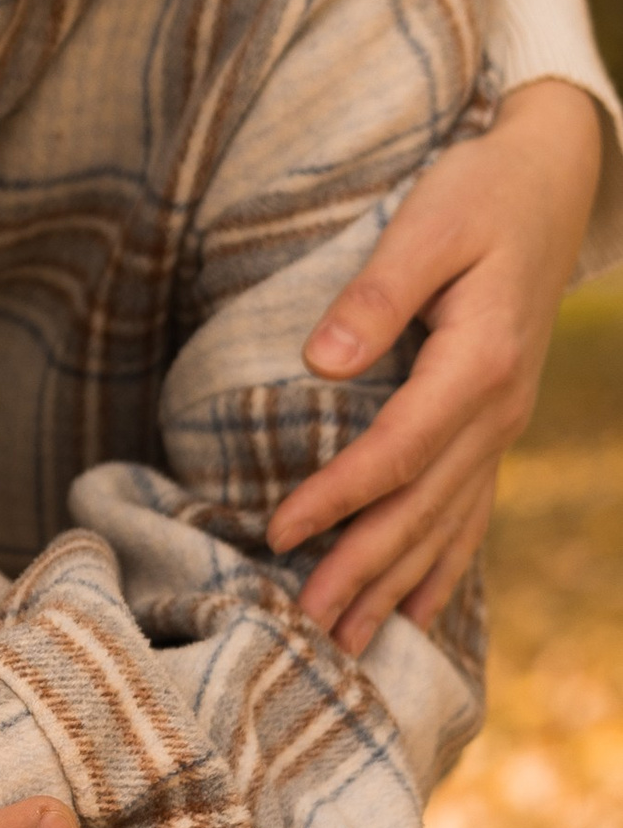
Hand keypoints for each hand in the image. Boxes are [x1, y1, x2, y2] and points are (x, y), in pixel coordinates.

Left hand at [274, 80, 602, 646]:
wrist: (548, 185)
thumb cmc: (478, 195)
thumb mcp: (426, 226)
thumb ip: (375, 297)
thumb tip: (320, 362)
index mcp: (476, 366)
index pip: (396, 451)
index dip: (337, 497)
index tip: (279, 532)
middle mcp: (497, 411)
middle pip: (422, 508)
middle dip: (363, 571)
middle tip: (307, 628)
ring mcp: (502, 425)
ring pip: (447, 524)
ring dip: (397, 586)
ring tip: (349, 643)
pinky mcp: (495, 425)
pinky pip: (470, 511)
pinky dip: (442, 566)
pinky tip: (417, 612)